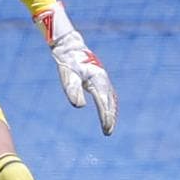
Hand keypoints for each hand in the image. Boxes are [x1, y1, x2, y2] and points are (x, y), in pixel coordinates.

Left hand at [34, 1, 117, 134]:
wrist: (70, 46)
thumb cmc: (68, 62)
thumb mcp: (67, 77)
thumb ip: (73, 91)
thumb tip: (80, 106)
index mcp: (97, 80)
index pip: (103, 103)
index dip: (105, 117)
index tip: (106, 130)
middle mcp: (103, 79)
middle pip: (109, 103)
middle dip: (110, 118)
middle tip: (108, 132)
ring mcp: (103, 78)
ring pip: (111, 98)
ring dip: (111, 112)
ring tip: (110, 126)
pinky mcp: (100, 78)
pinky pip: (108, 94)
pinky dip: (110, 104)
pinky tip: (109, 111)